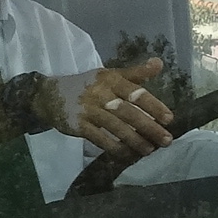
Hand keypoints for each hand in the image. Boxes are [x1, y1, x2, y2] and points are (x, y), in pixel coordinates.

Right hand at [61, 57, 175, 156]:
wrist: (48, 95)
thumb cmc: (86, 85)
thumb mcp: (109, 75)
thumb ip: (135, 73)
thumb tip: (159, 63)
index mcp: (110, 79)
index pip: (135, 93)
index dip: (153, 106)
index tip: (169, 119)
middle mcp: (99, 93)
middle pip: (128, 112)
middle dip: (149, 127)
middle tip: (166, 140)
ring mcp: (88, 110)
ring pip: (116, 127)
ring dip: (135, 141)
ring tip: (150, 150)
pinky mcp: (78, 125)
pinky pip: (100, 139)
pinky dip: (115, 148)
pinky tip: (127, 154)